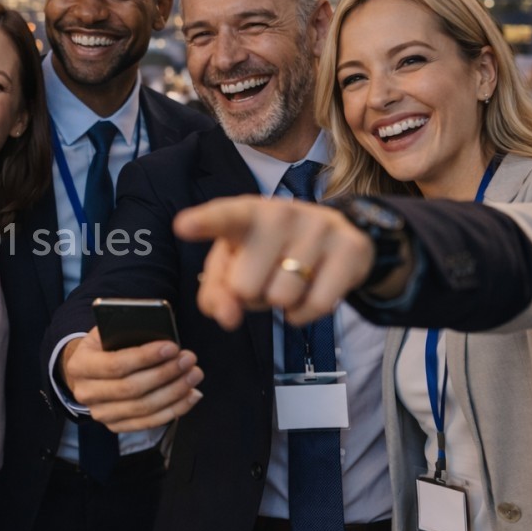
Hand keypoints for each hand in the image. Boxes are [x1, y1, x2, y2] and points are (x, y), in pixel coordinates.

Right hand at [62, 327, 202, 432]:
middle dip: (165, 373)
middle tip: (189, 359)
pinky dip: (175, 410)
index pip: (115, 365)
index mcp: (80, 365)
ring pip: (143, 408)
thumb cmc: (105, 345)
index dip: (146, 357)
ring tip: (194, 374)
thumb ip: (127, 331)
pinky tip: (192, 394)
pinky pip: (150, 423)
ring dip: (175, 392)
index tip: (172, 347)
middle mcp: (85, 393)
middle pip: (131, 389)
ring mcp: (100, 414)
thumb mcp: (107, 331)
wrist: (89, 370)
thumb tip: (162, 334)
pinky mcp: (116, 426)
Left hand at [173, 195, 373, 329]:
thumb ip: (215, 294)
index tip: (182, 226)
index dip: (203, 222)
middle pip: (245, 287)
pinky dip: (304, 313)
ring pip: (281, 298)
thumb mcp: (233, 267)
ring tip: (289, 280)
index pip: (223, 217)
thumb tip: (227, 318)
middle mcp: (281, 212)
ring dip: (279, 304)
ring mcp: (318, 227)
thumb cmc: (268, 254)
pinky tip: (308, 292)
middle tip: (265, 276)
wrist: (337, 240)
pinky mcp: (349, 248)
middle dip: (251, 295)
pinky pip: (314, 306)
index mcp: (245, 213)